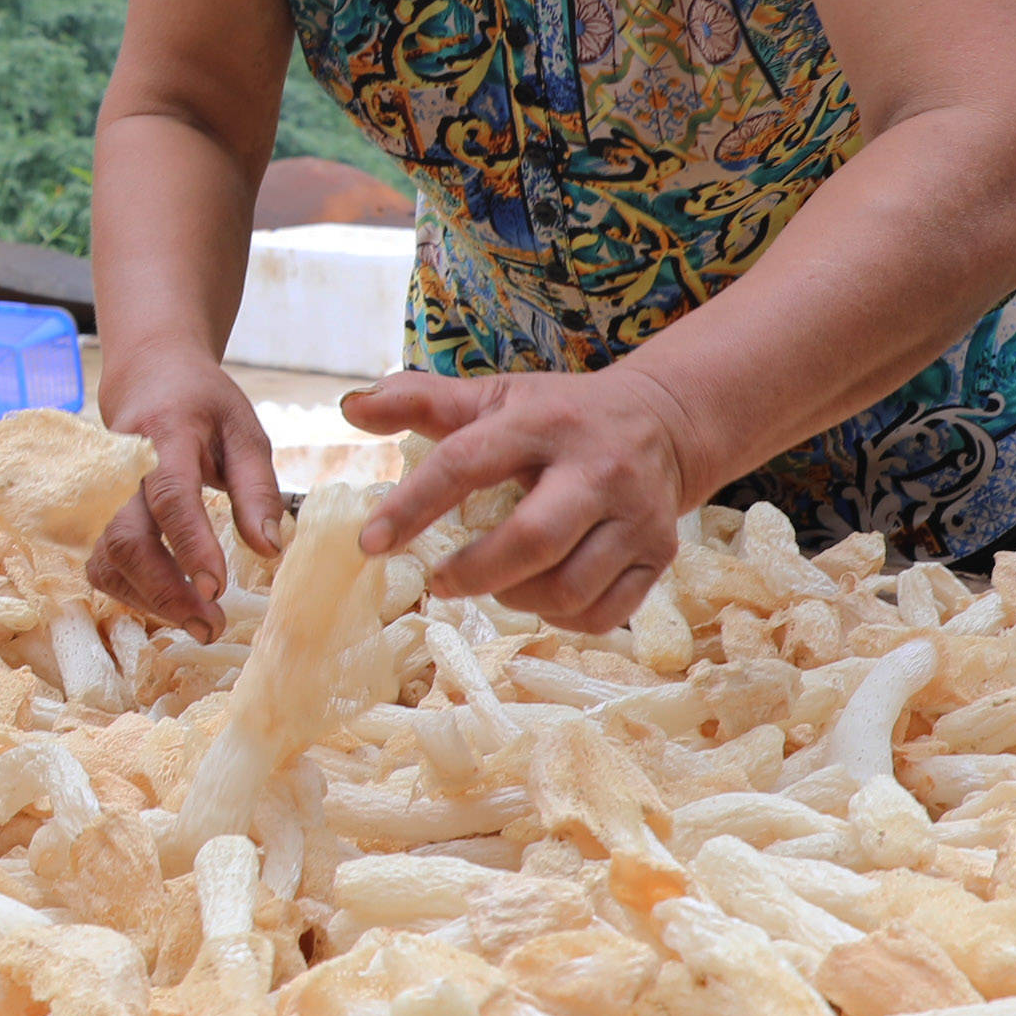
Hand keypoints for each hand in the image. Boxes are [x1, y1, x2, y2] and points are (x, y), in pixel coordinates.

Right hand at [91, 347, 282, 634]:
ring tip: (199, 623)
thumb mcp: (245, 433)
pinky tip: (169, 603)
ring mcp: (101, 494)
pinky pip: (102, 565)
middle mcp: (121, 468)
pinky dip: (132, 593)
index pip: (171, 495)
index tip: (215, 588)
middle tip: (211, 625)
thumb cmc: (203, 407)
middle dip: (166, 591)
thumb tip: (269, 550)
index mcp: (166, 436)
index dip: (190, 545)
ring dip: (151, 601)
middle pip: (127, 538)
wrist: (148, 377)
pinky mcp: (95, 516)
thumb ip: (258, 490)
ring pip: (109, 559)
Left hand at [349, 364, 706, 633]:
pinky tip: (541, 595)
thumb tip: (350, 407)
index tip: (370, 543)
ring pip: (568, 588)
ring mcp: (636, 516)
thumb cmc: (559, 416)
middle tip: (440, 581)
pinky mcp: (661, 555)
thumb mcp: (495, 397)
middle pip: (531, 541)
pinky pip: (604, 615)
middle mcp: (596, 469)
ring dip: (517, 599)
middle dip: (474, 572)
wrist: (664, 422)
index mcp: (542, 423)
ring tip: (495, 583)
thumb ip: (422, 401)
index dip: (412, 507)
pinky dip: (562, 619)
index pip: (465, 463)